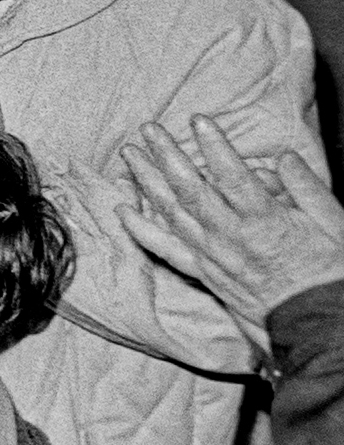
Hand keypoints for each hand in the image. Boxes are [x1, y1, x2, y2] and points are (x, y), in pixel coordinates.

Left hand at [119, 117, 343, 332]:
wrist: (321, 324)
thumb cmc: (331, 273)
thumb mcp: (335, 226)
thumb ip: (308, 189)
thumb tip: (283, 158)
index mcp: (266, 222)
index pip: (233, 177)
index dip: (214, 147)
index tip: (199, 120)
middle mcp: (232, 238)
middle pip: (191, 189)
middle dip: (167, 155)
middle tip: (149, 128)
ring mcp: (213, 257)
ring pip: (172, 213)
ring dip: (148, 181)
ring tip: (130, 154)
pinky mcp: (205, 273)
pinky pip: (166, 250)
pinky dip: (141, 229)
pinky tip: (121, 210)